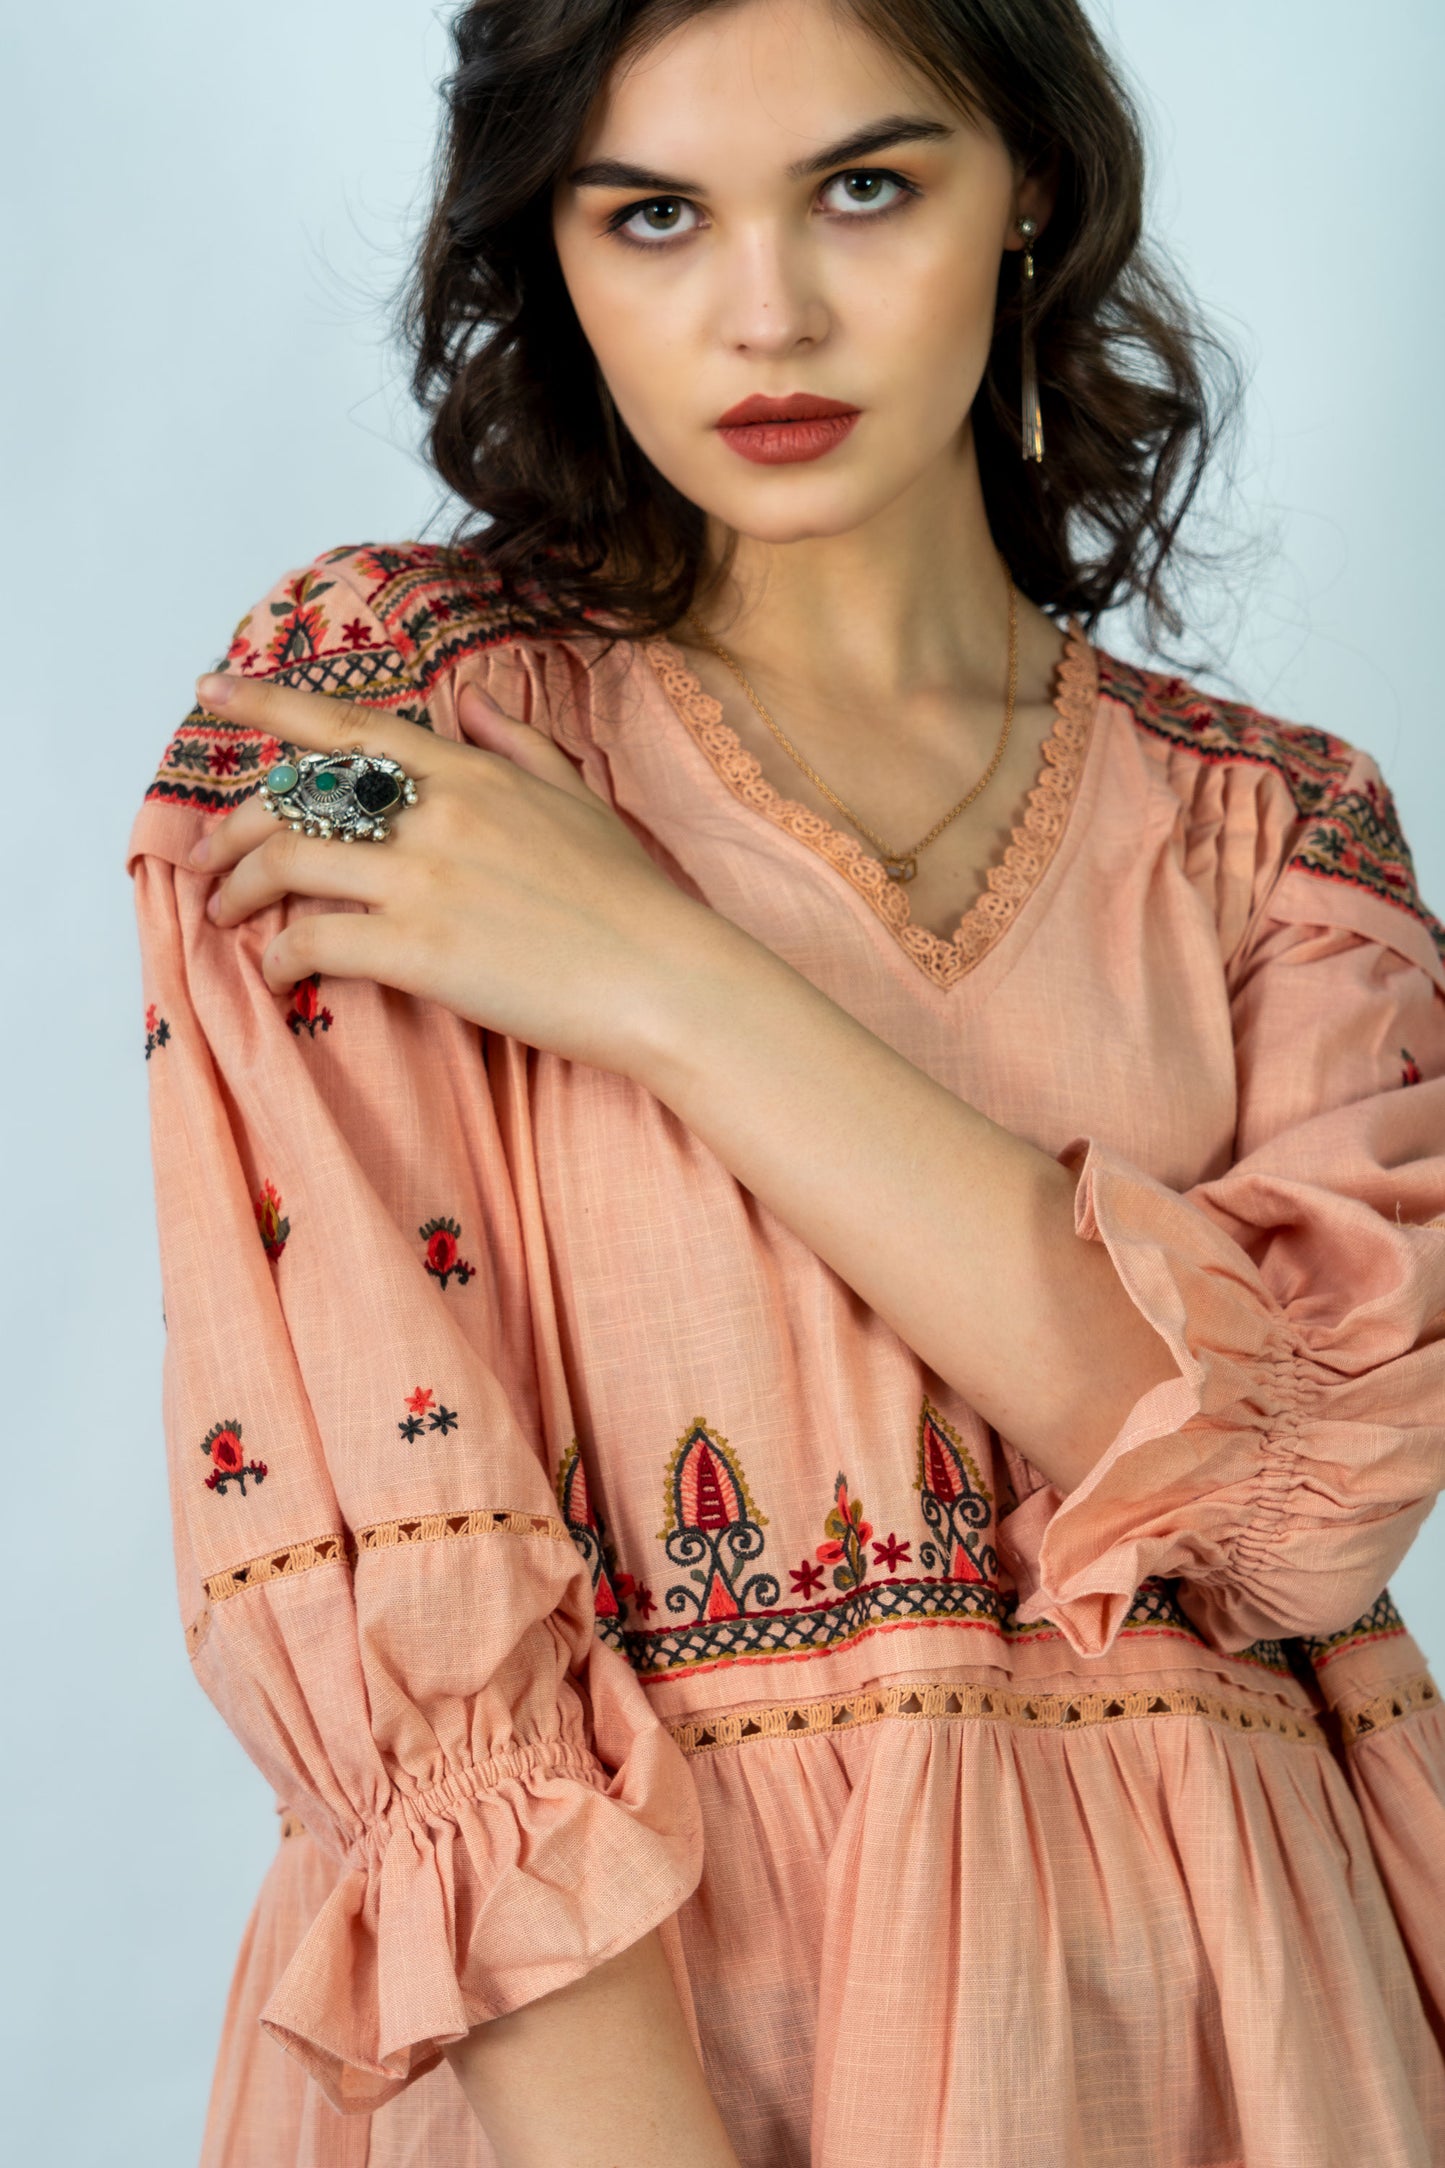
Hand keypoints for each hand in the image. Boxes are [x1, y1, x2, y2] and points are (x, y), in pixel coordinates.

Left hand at [187, 667, 714, 1075]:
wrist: (663, 978)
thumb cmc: (629, 898)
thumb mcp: (577, 798)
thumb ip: (516, 745)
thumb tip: (467, 703)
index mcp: (470, 773)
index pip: (348, 723)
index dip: (269, 703)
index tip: (211, 689)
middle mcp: (436, 814)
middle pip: (296, 797)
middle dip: (231, 827)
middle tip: (206, 860)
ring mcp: (424, 880)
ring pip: (287, 861)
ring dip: (236, 890)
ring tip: (226, 916)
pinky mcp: (419, 950)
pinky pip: (312, 941)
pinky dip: (277, 956)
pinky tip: (277, 972)